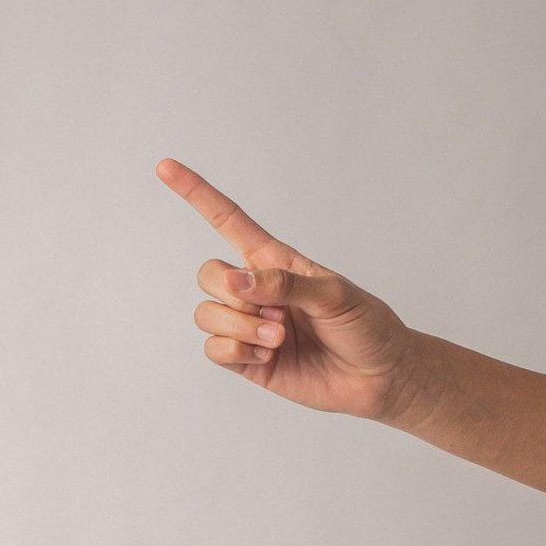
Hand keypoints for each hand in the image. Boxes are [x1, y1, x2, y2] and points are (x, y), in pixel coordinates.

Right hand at [156, 158, 417, 421]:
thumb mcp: (335, 295)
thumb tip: (236, 281)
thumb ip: (284, 284)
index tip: (165, 168)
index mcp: (274, 261)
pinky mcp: (244, 359)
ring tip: (279, 339)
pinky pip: (213, 350)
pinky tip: (267, 356)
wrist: (380, 378)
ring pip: (206, 314)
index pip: (227, 221)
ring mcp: (246, 326)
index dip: (197, 193)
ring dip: (240, 328)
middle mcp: (254, 290)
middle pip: (208, 273)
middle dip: (230, 292)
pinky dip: (236, 352)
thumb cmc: (365, 326)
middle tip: (274, 313)